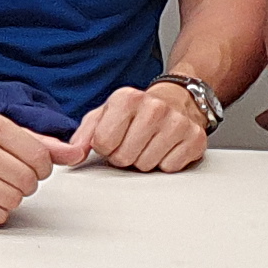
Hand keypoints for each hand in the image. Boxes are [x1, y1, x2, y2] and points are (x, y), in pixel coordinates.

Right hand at [0, 113, 69, 225]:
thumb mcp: (7, 137)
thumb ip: (46, 145)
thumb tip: (80, 153)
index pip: (40, 156)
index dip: (41, 168)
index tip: (27, 166)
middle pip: (28, 181)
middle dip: (25, 185)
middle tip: (7, 178)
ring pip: (14, 200)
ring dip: (10, 199)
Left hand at [75, 82, 208, 172]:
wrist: (179, 99)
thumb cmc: (137, 111)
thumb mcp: (105, 114)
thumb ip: (84, 134)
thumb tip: (72, 154)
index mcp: (126, 98)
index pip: (102, 144)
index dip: (106, 147)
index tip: (114, 138)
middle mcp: (154, 108)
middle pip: (124, 158)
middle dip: (125, 156)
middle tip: (133, 142)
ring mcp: (177, 123)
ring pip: (146, 166)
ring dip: (144, 160)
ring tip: (149, 143)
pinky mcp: (195, 139)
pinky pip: (169, 168)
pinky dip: (166, 163)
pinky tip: (166, 147)